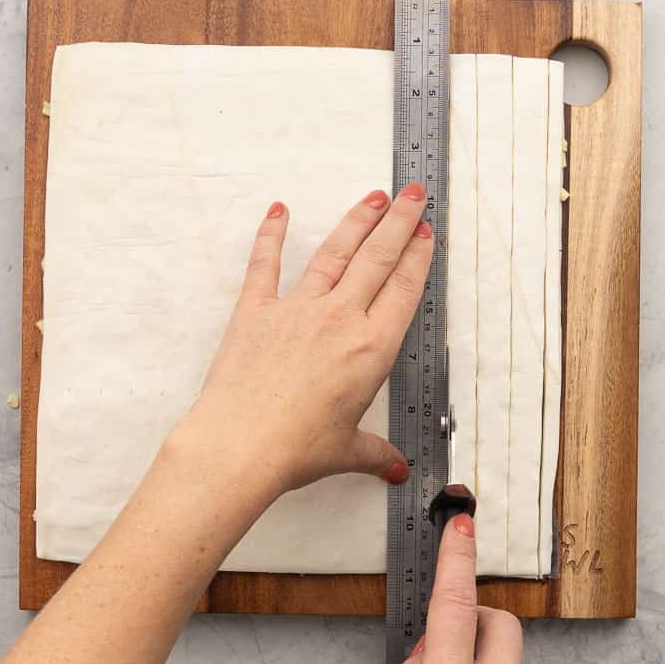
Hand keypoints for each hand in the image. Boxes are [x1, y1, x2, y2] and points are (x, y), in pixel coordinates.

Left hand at [175, 183, 432, 499]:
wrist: (239, 446)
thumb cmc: (294, 449)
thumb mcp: (346, 450)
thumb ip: (375, 452)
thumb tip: (394, 468)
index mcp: (371, 349)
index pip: (403, 289)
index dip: (417, 257)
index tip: (425, 234)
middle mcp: (339, 319)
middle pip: (377, 258)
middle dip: (398, 222)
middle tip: (413, 195)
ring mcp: (297, 309)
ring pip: (334, 253)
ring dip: (356, 221)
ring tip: (373, 196)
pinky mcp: (256, 310)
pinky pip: (266, 264)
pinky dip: (271, 234)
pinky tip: (278, 210)